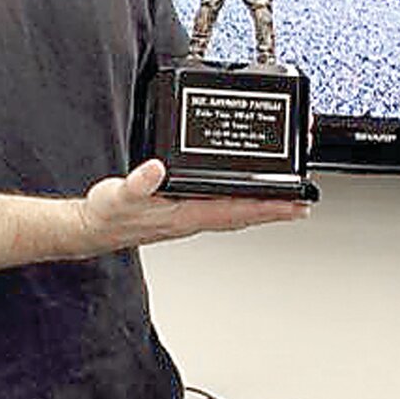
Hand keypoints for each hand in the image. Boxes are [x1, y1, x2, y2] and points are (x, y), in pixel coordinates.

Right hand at [75, 159, 309, 253]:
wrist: (93, 229)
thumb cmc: (107, 215)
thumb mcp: (118, 195)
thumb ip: (137, 183)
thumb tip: (156, 169)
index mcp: (186, 214)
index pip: (239, 211)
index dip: (270, 206)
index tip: (297, 203)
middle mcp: (194, 217)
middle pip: (247, 214)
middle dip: (278, 207)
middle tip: (306, 201)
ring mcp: (191, 215)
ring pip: (238, 212)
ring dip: (265, 206)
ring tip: (288, 200)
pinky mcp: (185, 209)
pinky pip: (224, 207)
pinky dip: (243, 201)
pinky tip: (247, 193)